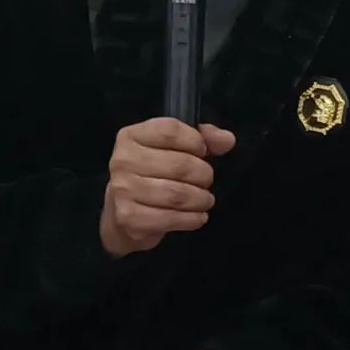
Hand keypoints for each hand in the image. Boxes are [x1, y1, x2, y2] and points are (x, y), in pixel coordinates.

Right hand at [100, 119, 235, 258]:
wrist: (122, 215)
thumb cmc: (152, 175)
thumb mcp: (174, 149)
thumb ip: (202, 139)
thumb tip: (227, 139)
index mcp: (132, 136)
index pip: (170, 130)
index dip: (196, 141)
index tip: (203, 152)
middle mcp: (123, 159)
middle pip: (180, 164)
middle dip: (203, 175)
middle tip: (206, 181)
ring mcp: (123, 189)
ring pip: (178, 194)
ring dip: (200, 199)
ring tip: (205, 200)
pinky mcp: (128, 216)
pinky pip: (170, 218)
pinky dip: (192, 219)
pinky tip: (198, 216)